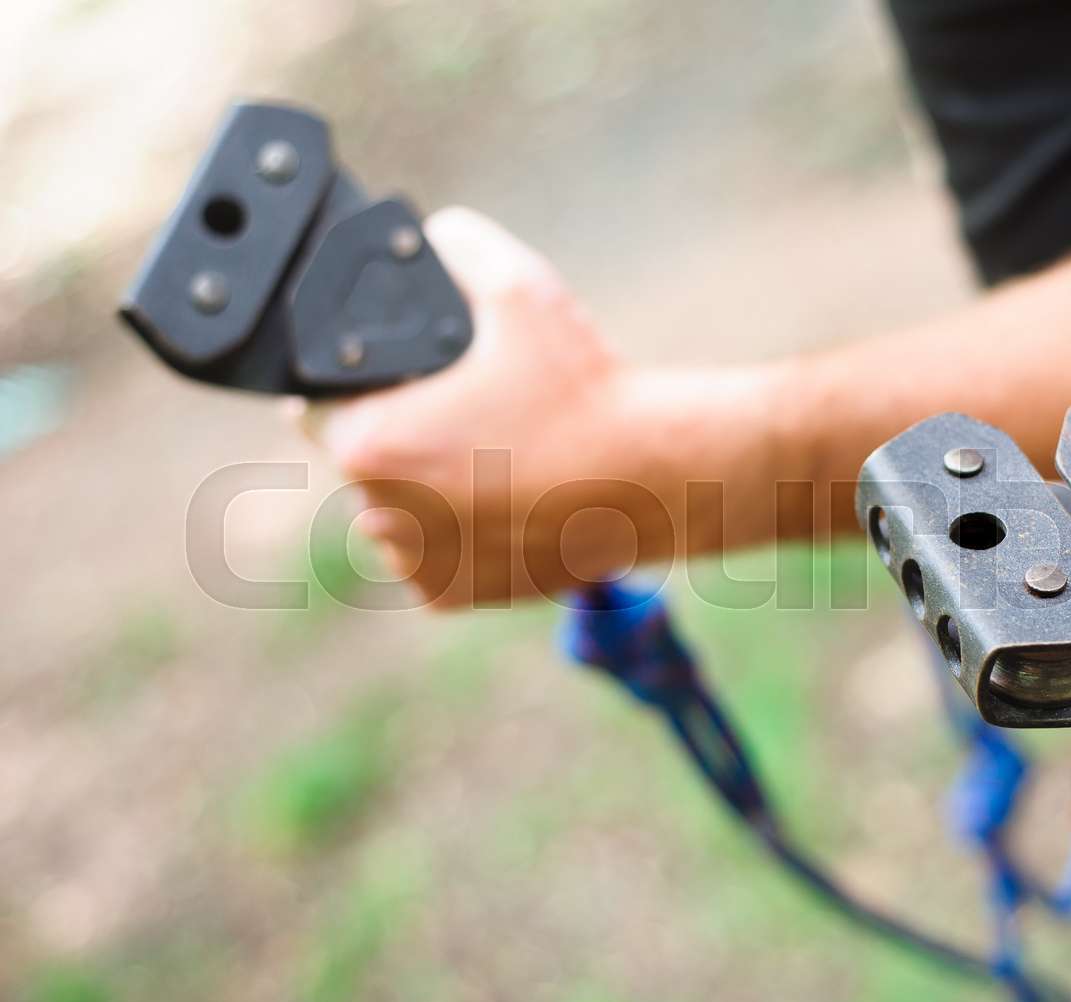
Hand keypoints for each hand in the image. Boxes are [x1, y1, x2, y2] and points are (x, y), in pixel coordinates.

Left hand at [297, 207, 754, 606]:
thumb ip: (460, 243)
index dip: (356, 388)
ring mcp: (413, 562)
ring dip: (421, 490)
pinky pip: (430, 557)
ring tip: (490, 458)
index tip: (405, 383)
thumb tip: (432, 235)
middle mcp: (379, 514)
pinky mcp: (447, 597)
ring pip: (392, 513)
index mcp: (370, 444)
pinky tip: (500, 501)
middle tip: (466, 415)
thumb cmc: (584, 391)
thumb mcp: (523, 287)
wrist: (651, 479)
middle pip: (360, 462)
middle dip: (398, 437)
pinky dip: (454, 535)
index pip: (317, 408)